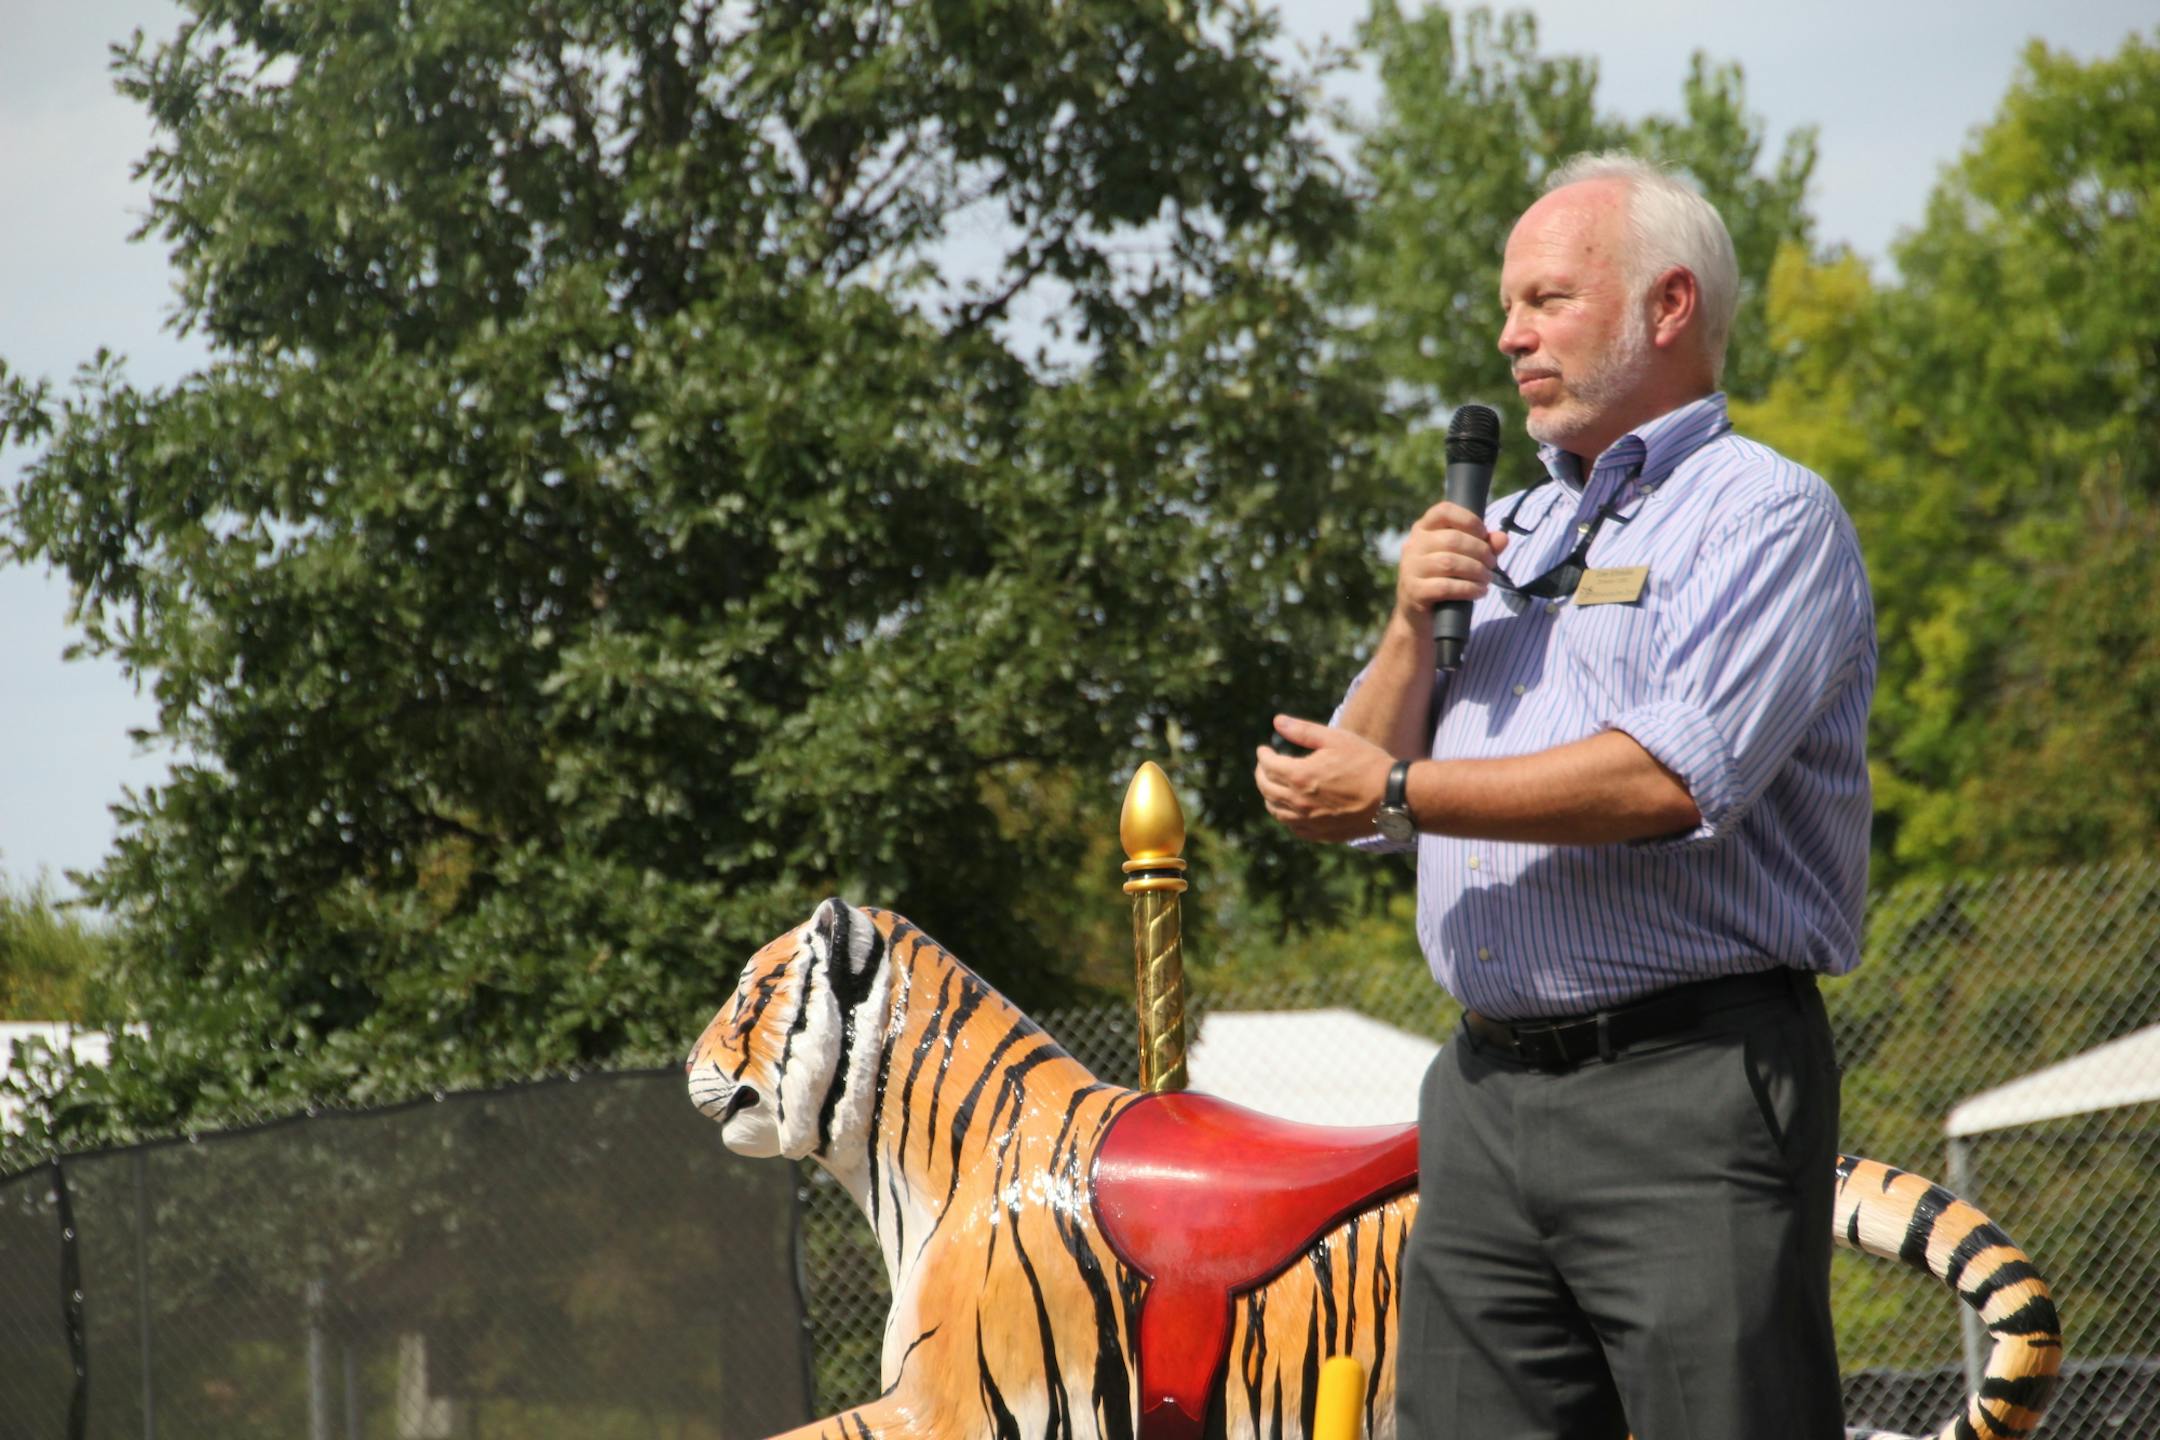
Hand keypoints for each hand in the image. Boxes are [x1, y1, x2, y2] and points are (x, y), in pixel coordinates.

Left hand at [1252, 715, 1397, 842]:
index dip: (1263, 755)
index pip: (1267, 766)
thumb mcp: (1336, 739)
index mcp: (1300, 776)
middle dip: (1261, 774)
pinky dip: (1285, 816)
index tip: (1264, 749)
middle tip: (1265, 766)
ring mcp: (1309, 821)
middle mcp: (1299, 802)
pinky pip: (1293, 828)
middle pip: (1266, 789)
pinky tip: (1290, 808)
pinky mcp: (1322, 834)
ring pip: (1276, 811)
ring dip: (1270, 797)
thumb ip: (1303, 731)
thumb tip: (1277, 721)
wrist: (1392, 797)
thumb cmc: (1366, 763)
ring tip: (1274, 786)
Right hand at [1394, 501, 1508, 628]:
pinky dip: (1468, 589)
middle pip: (1452, 539)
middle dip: (1480, 551)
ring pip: (1449, 563)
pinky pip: (1445, 587)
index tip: (1483, 534)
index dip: (1468, 519)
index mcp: (1423, 530)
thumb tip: (1503, 538)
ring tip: (1487, 578)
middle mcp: (1413, 546)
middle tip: (1492, 563)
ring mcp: (1410, 568)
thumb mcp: (1465, 559)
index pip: (1443, 511)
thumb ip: (1484, 545)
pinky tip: (1479, 591)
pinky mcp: (1414, 591)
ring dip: (1476, 570)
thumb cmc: (1444, 580)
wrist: (1419, 617)